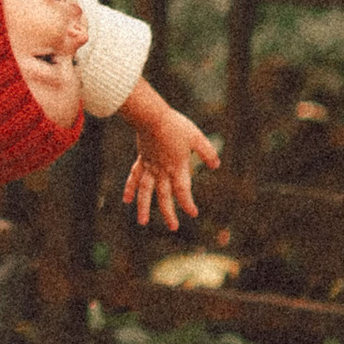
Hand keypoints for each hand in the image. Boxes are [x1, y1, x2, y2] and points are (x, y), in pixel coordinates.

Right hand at [122, 92, 216, 232]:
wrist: (151, 116)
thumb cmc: (175, 125)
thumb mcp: (196, 137)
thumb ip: (207, 152)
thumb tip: (216, 165)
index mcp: (177, 167)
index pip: (182, 191)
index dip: (187, 204)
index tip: (193, 213)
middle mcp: (162, 171)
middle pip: (164, 196)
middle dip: (168, 213)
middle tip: (173, 227)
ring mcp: (150, 167)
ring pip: (146, 191)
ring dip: (144, 207)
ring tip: (142, 222)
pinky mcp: (142, 160)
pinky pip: (135, 177)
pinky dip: (130, 189)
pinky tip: (126, 200)